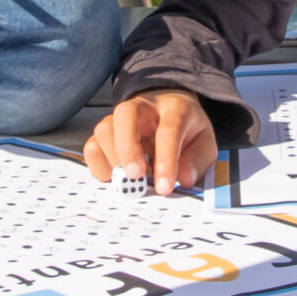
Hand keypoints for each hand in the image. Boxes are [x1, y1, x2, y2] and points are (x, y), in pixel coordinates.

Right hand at [82, 90, 220, 196]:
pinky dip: (100, 166)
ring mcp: (120, 118)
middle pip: (126, 115)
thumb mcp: (204, 142)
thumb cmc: (187, 129)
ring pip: (104, 129)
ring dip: (114, 159)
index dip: (166, 161)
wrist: (169, 107)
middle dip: (128, 148)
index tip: (164, 188)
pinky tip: (117, 176)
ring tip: (131, 179)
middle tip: (136, 176)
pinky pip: (92, 145)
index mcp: (174, 108)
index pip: (168, 131)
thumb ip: (197, 160)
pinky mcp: (106, 131)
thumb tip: (184, 179)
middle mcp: (143, 107)